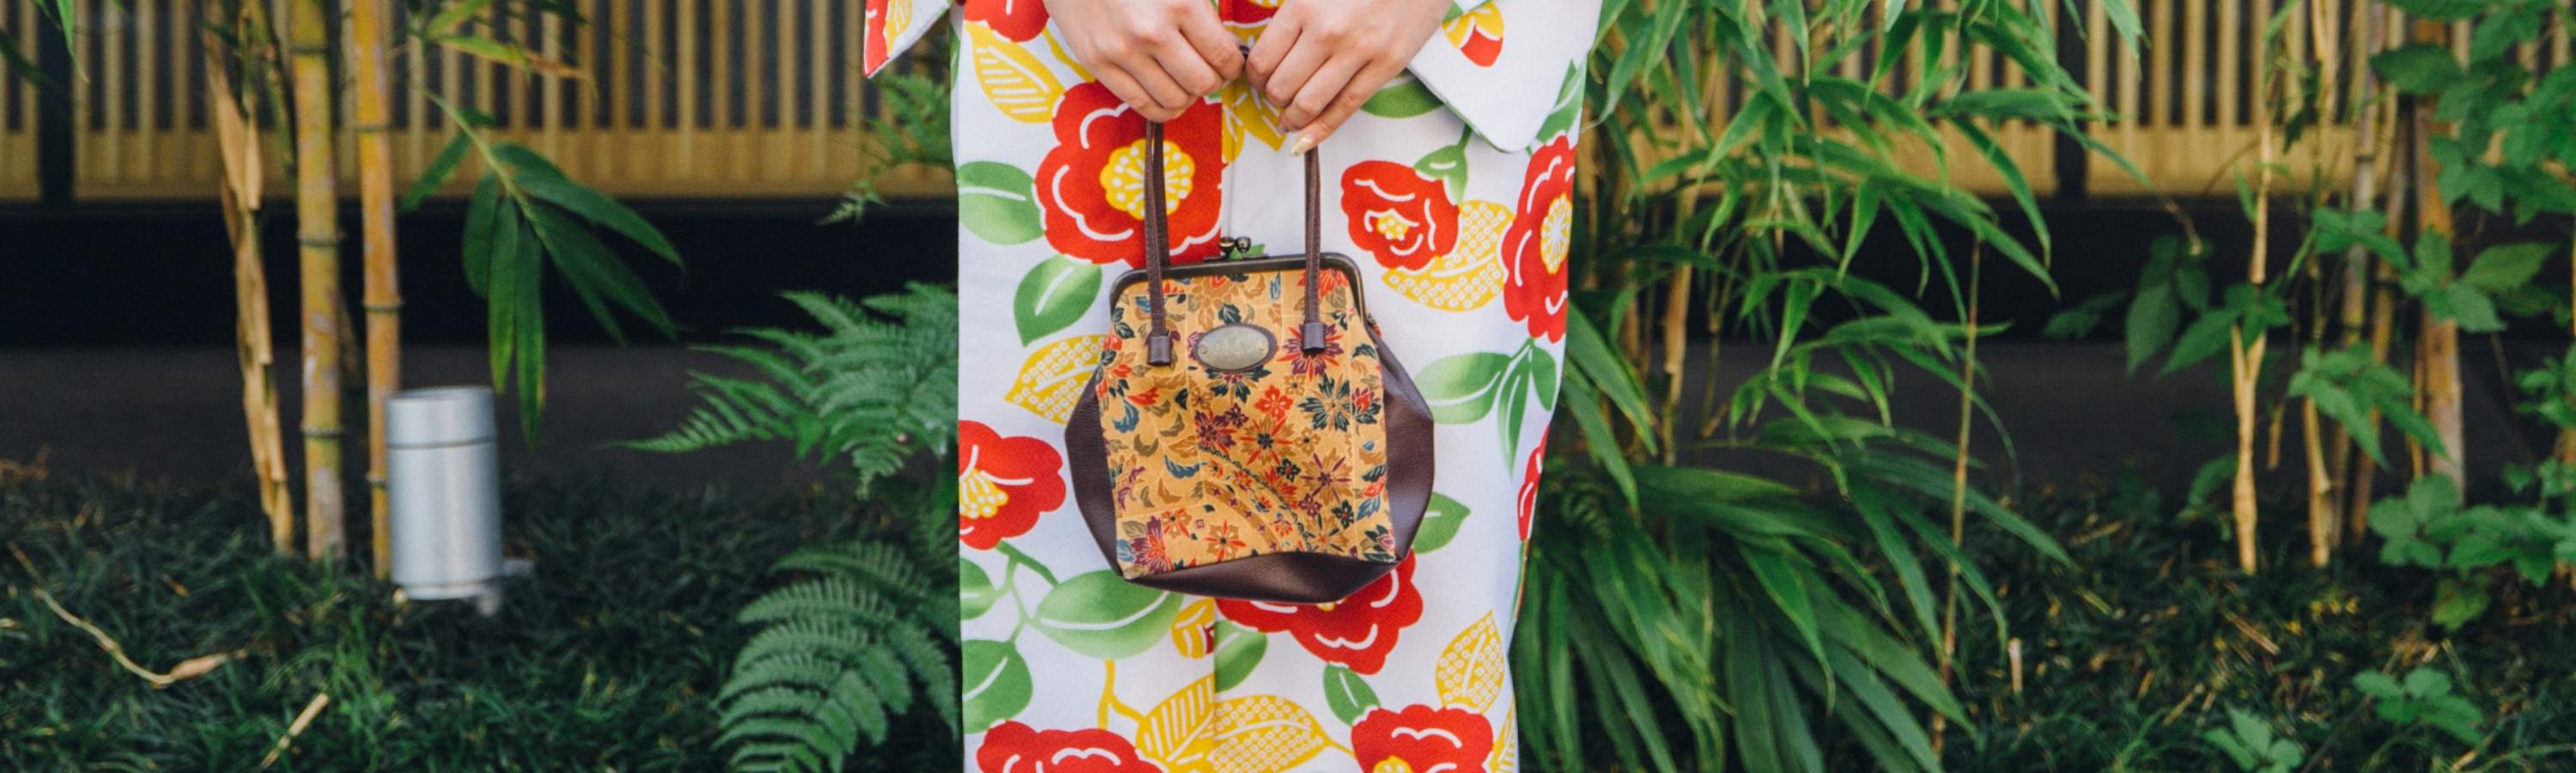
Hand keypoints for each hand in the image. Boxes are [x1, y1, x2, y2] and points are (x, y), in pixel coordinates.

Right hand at [1043, 0, 1244, 120]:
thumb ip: (1202, 10)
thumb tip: (1229, 48)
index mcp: (1180, 4)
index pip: (1223, 57)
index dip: (1232, 66)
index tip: (1228, 63)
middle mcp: (1152, 32)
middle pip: (1202, 84)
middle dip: (1212, 81)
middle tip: (1207, 72)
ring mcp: (1122, 51)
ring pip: (1175, 100)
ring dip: (1187, 96)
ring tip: (1183, 81)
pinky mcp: (1097, 63)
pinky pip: (1141, 105)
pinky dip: (1162, 108)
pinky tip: (1166, 95)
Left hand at [1247, 0, 1452, 151]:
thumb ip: (1294, 16)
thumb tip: (1271, 55)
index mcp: (1304, 7)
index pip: (1263, 60)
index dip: (1255, 78)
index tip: (1259, 80)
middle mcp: (1327, 32)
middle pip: (1282, 87)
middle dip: (1273, 100)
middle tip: (1277, 98)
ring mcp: (1358, 52)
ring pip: (1309, 104)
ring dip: (1293, 119)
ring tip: (1290, 119)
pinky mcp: (1386, 66)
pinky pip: (1346, 108)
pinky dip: (1321, 130)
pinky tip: (1306, 140)